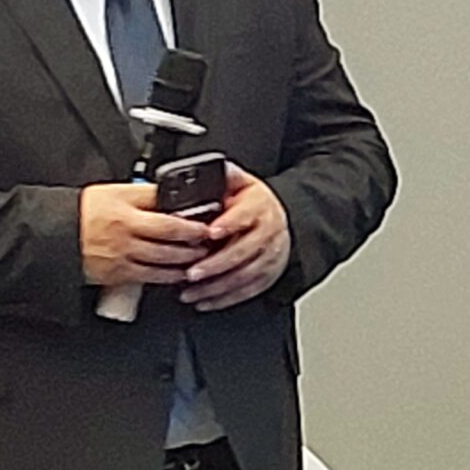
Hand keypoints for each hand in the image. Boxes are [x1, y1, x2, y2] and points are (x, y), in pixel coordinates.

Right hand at [79, 182, 213, 287]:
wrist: (55, 234)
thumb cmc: (86, 211)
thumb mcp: (116, 192)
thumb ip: (146, 194)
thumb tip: (175, 195)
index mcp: (124, 210)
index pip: (167, 217)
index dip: (191, 223)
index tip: (206, 223)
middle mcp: (124, 234)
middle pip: (168, 240)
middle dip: (194, 242)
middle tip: (209, 241)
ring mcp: (121, 256)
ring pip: (163, 261)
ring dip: (186, 260)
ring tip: (200, 256)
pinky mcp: (117, 274)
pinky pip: (150, 277)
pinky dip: (169, 276)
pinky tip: (180, 273)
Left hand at [182, 165, 292, 311]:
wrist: (278, 219)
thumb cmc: (252, 202)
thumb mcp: (241, 181)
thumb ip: (225, 176)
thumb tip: (208, 168)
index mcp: (259, 207)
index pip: (245, 216)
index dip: (228, 224)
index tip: (211, 232)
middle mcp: (268, 232)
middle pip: (244, 251)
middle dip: (215, 265)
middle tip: (191, 272)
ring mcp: (271, 255)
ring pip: (245, 275)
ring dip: (217, 286)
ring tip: (190, 291)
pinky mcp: (268, 274)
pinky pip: (248, 290)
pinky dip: (226, 299)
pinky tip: (205, 301)